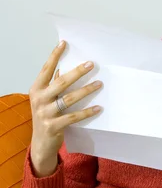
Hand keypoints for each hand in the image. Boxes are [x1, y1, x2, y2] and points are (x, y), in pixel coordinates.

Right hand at [29, 41, 102, 176]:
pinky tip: (98, 108)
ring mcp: (45, 113)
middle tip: (91, 64)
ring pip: (69, 99)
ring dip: (86, 90)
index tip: (64, 43)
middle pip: (61, 82)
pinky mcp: (53, 126)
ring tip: (99, 84)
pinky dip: (87, 112)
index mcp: (36, 89)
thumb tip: (63, 68)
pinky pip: (74, 117)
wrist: (40, 144)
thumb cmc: (46, 118)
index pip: (46, 69)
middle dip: (77, 72)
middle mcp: (39, 99)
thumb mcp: (45, 100)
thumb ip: (52, 85)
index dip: (55, 56)